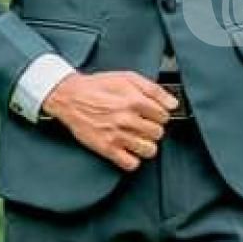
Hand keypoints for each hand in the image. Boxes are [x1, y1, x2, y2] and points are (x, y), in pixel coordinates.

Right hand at [41, 70, 177, 170]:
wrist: (70, 97)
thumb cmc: (98, 86)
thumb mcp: (127, 78)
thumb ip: (153, 89)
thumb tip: (173, 103)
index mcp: (134, 101)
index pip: (164, 116)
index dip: (159, 114)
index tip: (153, 115)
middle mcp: (127, 119)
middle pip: (158, 133)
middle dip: (152, 128)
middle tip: (142, 124)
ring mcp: (117, 136)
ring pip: (149, 150)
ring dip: (145, 144)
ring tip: (137, 137)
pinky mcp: (107, 149)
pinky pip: (131, 164)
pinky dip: (132, 159)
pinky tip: (128, 150)